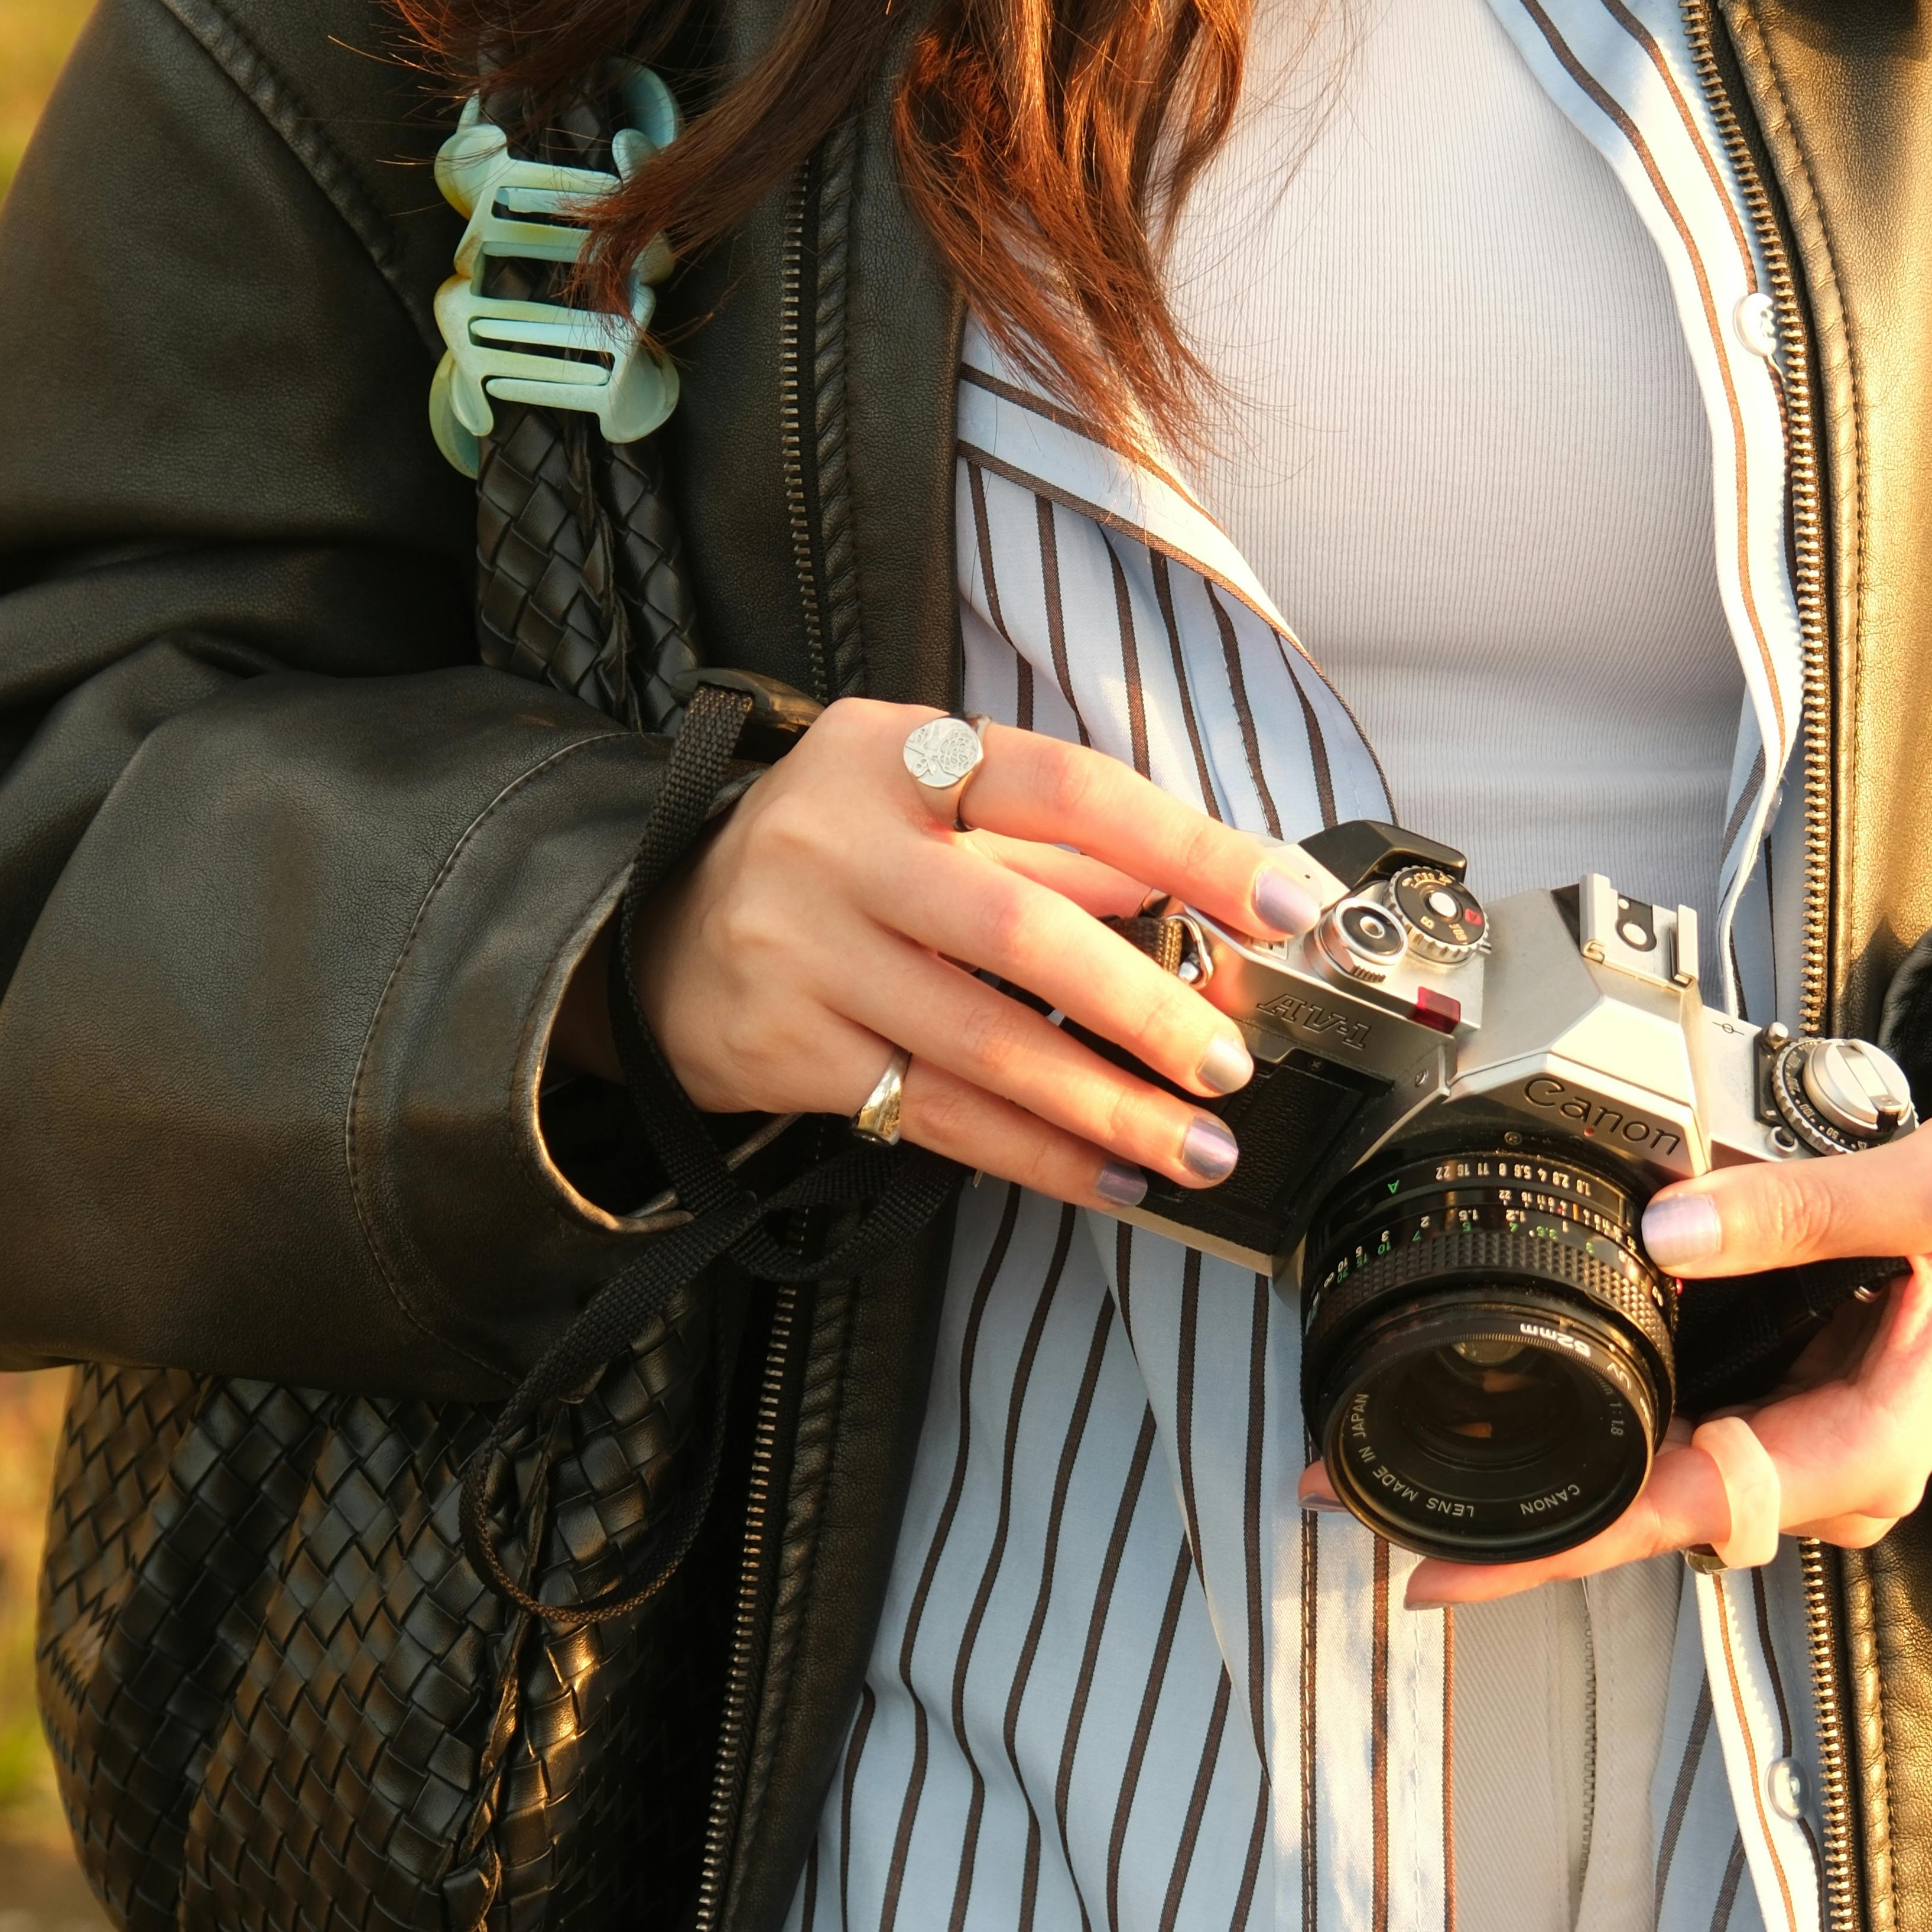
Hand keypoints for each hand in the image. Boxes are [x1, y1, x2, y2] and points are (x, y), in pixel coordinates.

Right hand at [557, 702, 1347, 1212]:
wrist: (651, 930)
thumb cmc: (834, 858)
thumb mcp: (925, 806)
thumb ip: (1054, 845)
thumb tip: (1189, 890)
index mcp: (895, 753)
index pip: (1067, 790)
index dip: (1185, 845)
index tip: (1280, 901)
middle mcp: (839, 842)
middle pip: (1020, 929)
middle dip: (1143, 1008)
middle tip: (1229, 1063)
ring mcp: (802, 950)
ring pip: (981, 1043)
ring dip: (1105, 1106)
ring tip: (1199, 1147)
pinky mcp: (786, 1048)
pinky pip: (934, 1115)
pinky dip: (1035, 1155)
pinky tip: (1112, 1178)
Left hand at [1400, 1094, 1931, 1604]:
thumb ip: (1806, 1205)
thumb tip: (1670, 1223)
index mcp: (1867, 1445)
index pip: (1684, 1512)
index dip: (1556, 1541)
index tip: (1440, 1564)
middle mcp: (1831, 1469)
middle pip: (1647, 1516)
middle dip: (1509, 1518)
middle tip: (1353, 1495)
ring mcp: (1812, 1444)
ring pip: (1657, 1482)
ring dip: (1543, 1473)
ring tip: (1399, 1453)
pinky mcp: (1799, 1405)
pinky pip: (1685, 1435)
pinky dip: (1603, 1425)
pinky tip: (1519, 1404)